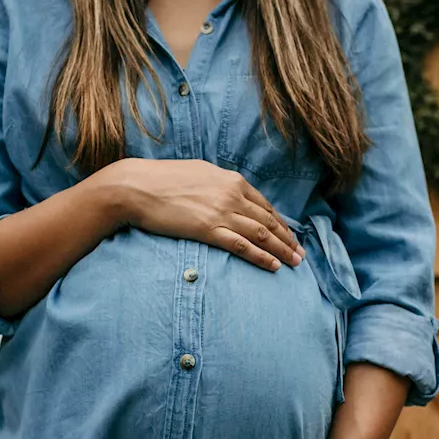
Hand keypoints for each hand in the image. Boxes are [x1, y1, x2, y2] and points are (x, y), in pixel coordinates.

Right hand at [108, 158, 304, 271]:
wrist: (137, 187)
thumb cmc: (162, 179)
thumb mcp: (198, 173)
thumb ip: (218, 184)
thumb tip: (227, 191)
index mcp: (231, 180)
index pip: (265, 205)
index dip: (281, 223)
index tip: (290, 236)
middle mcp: (232, 194)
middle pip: (268, 221)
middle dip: (287, 239)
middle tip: (300, 254)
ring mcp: (221, 212)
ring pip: (261, 234)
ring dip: (281, 250)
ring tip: (294, 263)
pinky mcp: (208, 229)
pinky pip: (241, 246)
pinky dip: (260, 256)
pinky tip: (273, 266)